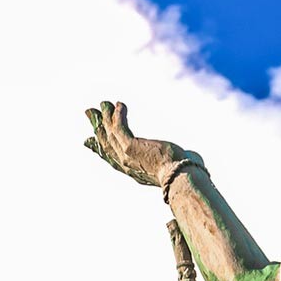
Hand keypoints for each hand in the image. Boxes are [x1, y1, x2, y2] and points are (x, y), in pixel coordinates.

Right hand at [83, 100, 201, 186]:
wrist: (183, 178)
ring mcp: (127, 157)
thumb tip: (191, 156)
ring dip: (106, 116)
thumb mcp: (176, 166)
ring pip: (110, 134)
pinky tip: (120, 104)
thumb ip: (178, 162)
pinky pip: (119, 127)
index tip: (89, 140)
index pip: (112, 159)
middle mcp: (127, 166)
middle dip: (97, 127)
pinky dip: (118, 115)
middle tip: (90, 112)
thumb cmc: (186, 175)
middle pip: (106, 144)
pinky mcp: (130, 147)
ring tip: (104, 103)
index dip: (100, 147)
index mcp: (135, 172)